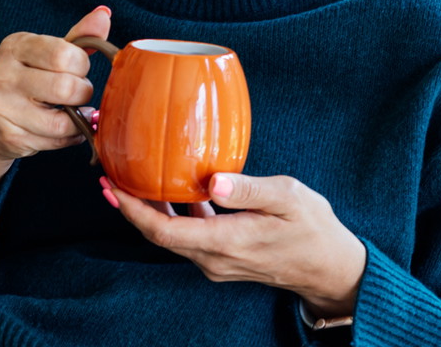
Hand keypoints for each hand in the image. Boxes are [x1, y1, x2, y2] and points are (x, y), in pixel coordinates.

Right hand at [0, 6, 110, 239]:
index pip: (64, 54)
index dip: (81, 65)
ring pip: (62, 121)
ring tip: (71, 113)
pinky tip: (62, 130)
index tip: (76, 69)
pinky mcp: (9, 136)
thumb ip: (77, 37)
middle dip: (82, 93)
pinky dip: (69, 137)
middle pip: (65, 87)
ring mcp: (2, 107)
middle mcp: (2, 74)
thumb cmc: (25, 81)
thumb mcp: (46, 54)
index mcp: (15, 46)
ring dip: (77, 120)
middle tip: (76, 94)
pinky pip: (56, 140)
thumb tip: (104, 14)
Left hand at [104, 173, 365, 318]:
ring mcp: (216, 260)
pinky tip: (167, 188)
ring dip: (147, 209)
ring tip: (128, 177)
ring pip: (170, 235)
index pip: (163, 231)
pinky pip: (186, 235)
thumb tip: (214, 181)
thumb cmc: (314, 229)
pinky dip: (170, 213)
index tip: (111, 185)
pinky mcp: (222, 256)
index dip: (132, 210)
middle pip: (158, 234)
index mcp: (225, 241)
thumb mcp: (289, 198)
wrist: (331, 267)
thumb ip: (249, 189)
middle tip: (108, 173)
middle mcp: (213, 257)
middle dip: (129, 206)